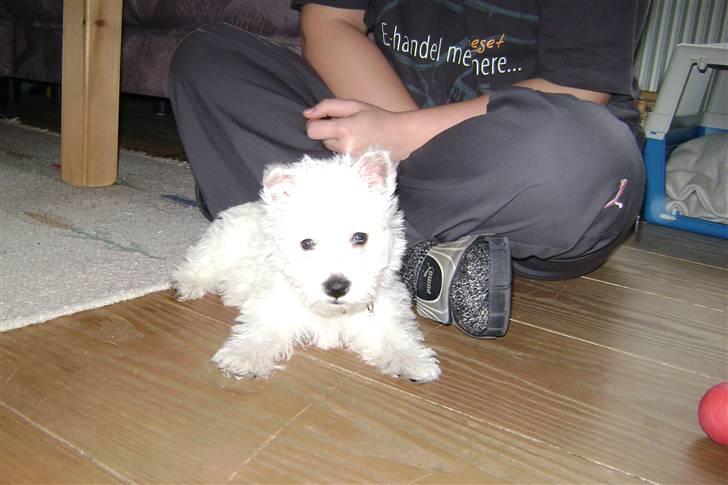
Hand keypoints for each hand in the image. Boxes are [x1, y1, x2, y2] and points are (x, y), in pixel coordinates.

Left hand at [303, 99, 418, 161]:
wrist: (401, 136)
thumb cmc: (377, 118)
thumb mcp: (354, 105)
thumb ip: (328, 106)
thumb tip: (306, 114)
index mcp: (344, 129)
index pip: (311, 131)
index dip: (315, 123)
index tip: (324, 120)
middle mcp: (345, 148)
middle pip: (321, 141)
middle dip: (329, 132)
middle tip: (348, 126)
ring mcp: (350, 160)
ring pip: (330, 150)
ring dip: (337, 142)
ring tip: (356, 136)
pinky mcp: (355, 168)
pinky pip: (339, 158)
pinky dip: (345, 152)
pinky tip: (358, 146)